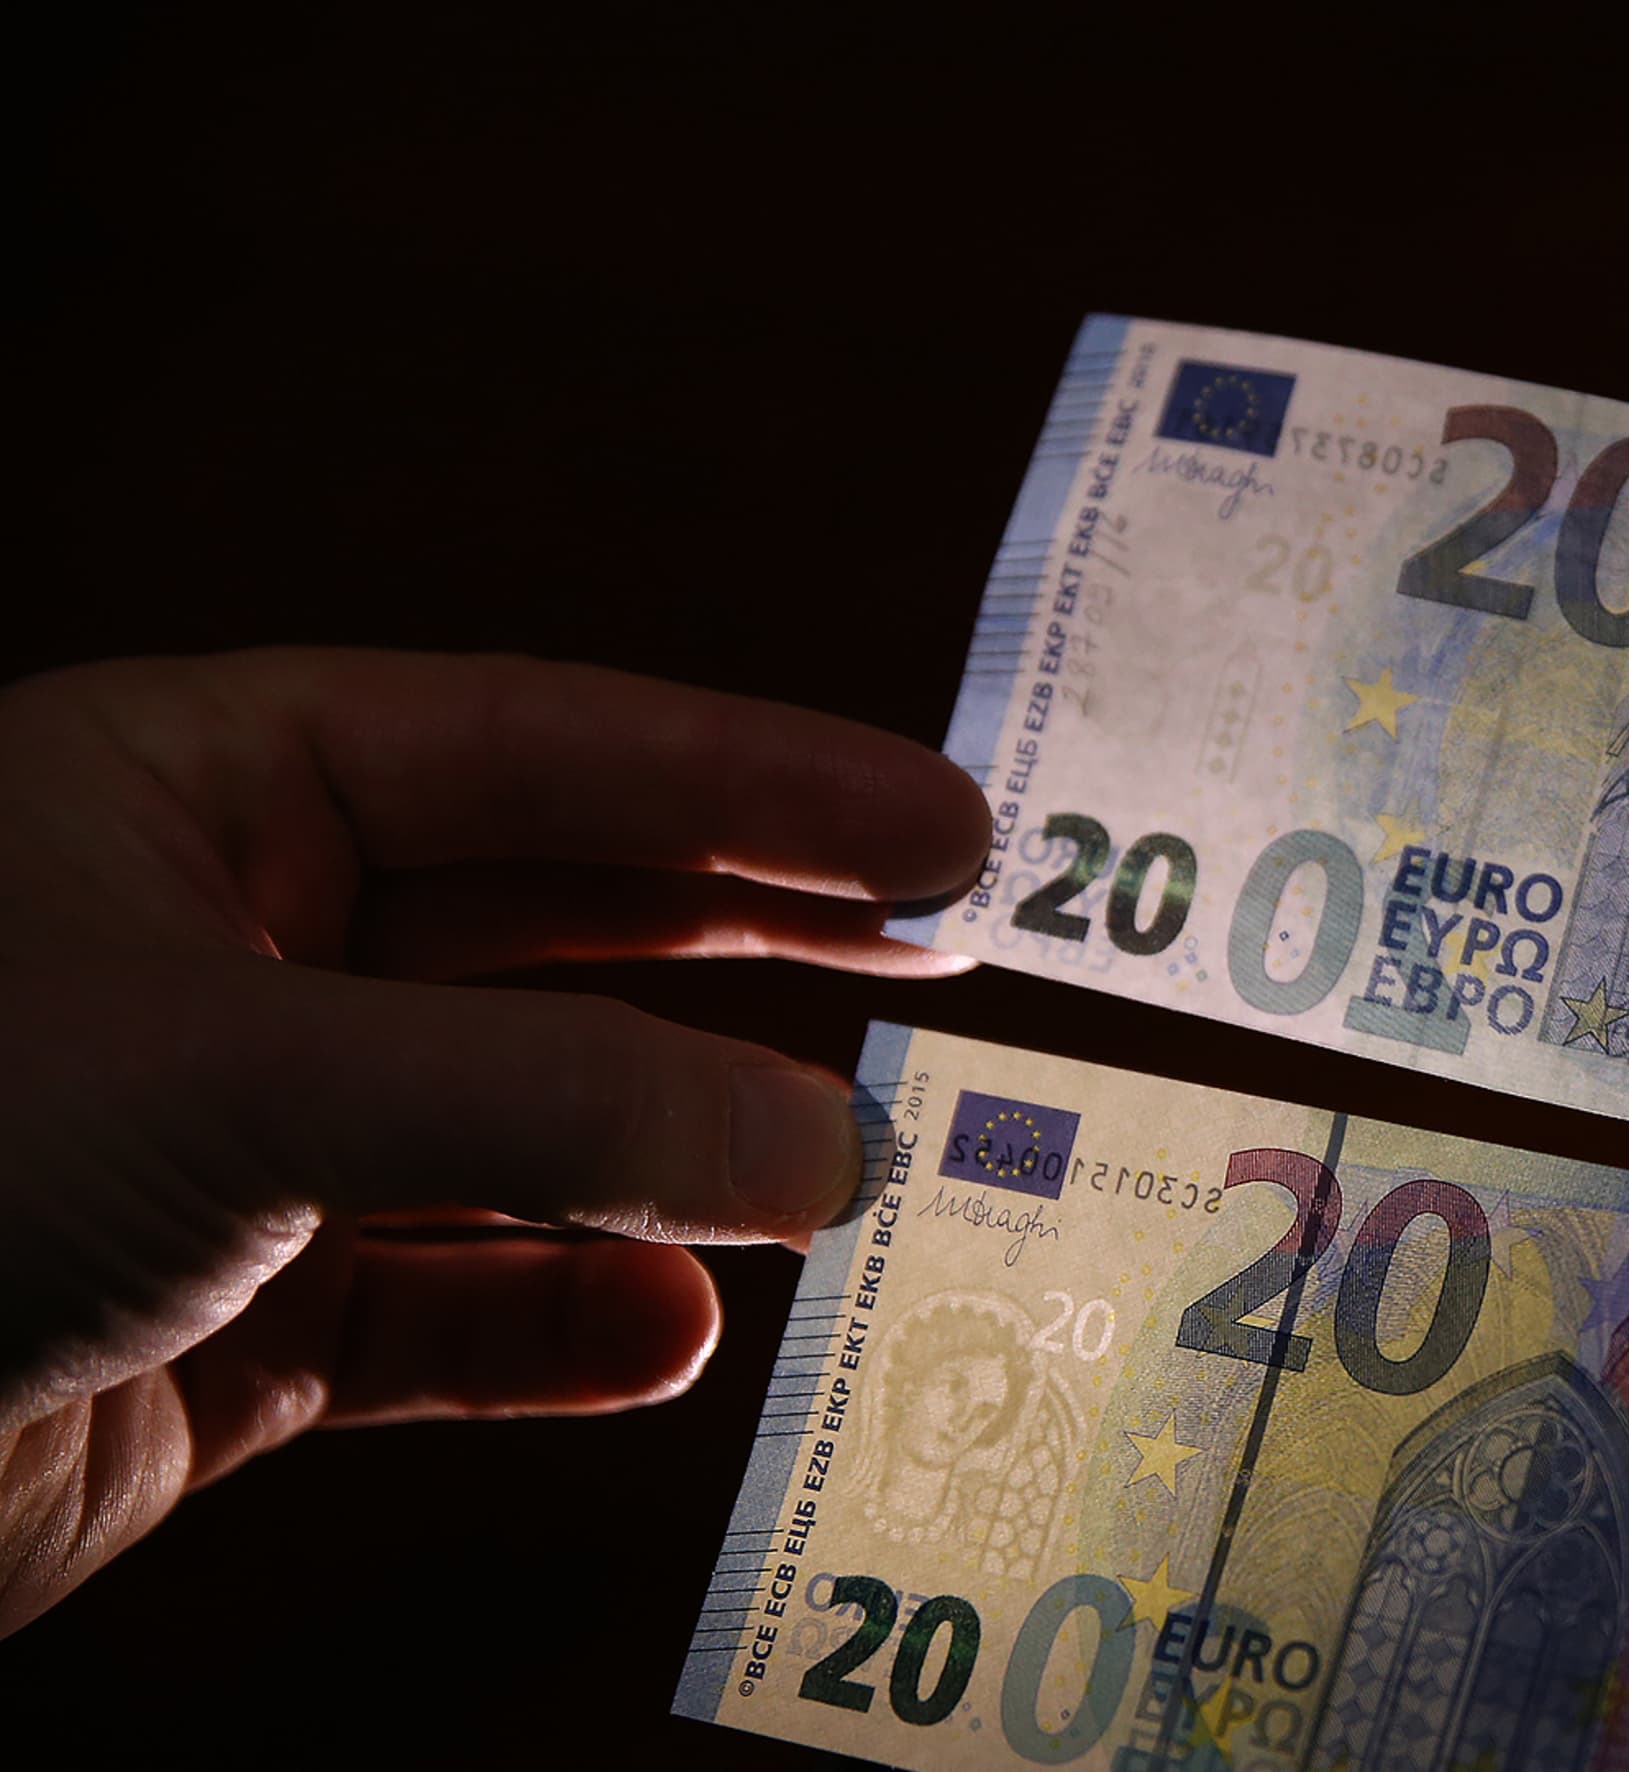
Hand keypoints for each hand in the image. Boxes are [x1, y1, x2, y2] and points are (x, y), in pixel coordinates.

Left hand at [0, 648, 991, 1636]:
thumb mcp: (247, 1081)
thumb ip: (557, 1111)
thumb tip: (830, 1149)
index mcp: (190, 794)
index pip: (536, 749)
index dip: (757, 779)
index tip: (948, 824)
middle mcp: (217, 951)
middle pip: (552, 919)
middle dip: (753, 940)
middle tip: (955, 945)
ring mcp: (224, 1145)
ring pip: (514, 1133)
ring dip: (674, 1165)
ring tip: (843, 1178)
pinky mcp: (219, 1333)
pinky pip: (440, 1315)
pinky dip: (561, 1334)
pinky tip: (668, 1340)